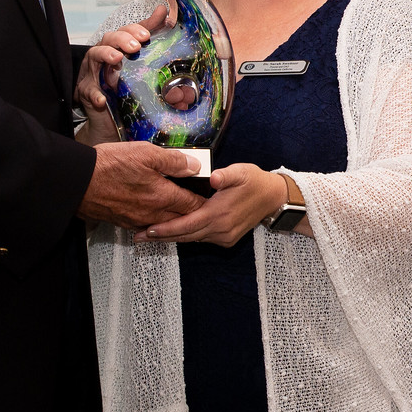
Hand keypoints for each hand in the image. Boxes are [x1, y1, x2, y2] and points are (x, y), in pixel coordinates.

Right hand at [73, 6, 167, 143]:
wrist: (108, 112)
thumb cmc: (121, 79)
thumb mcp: (136, 56)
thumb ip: (148, 32)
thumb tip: (163, 11)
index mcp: (116, 45)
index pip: (124, 31)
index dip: (134, 30)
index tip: (146, 35)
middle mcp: (102, 54)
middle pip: (108, 38)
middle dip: (122, 39)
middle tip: (135, 46)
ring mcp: (92, 71)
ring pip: (94, 56)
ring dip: (106, 54)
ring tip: (117, 58)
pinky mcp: (85, 91)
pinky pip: (88, 91)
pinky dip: (94, 94)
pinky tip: (101, 98)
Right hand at [77, 142, 203, 227]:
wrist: (76, 182)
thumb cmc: (109, 165)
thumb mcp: (145, 153)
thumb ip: (173, 161)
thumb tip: (194, 166)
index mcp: (162, 196)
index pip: (192, 204)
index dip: (204, 201)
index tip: (212, 200)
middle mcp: (152, 213)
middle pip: (181, 218)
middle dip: (193, 214)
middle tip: (202, 208)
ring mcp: (136, 220)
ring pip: (163, 224)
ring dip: (174, 219)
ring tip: (181, 212)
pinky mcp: (122, 222)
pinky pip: (145, 225)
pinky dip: (155, 221)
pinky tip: (155, 214)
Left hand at [137, 163, 288, 247]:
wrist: (273, 198)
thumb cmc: (254, 181)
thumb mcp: (241, 172)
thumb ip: (226, 175)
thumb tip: (213, 177)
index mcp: (219, 213)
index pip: (187, 224)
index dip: (166, 228)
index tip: (147, 229)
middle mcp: (220, 229)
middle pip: (185, 236)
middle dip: (161, 237)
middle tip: (138, 237)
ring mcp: (224, 237)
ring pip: (192, 239)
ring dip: (172, 238)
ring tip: (150, 236)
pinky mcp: (226, 239)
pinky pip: (201, 238)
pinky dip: (186, 236)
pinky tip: (173, 233)